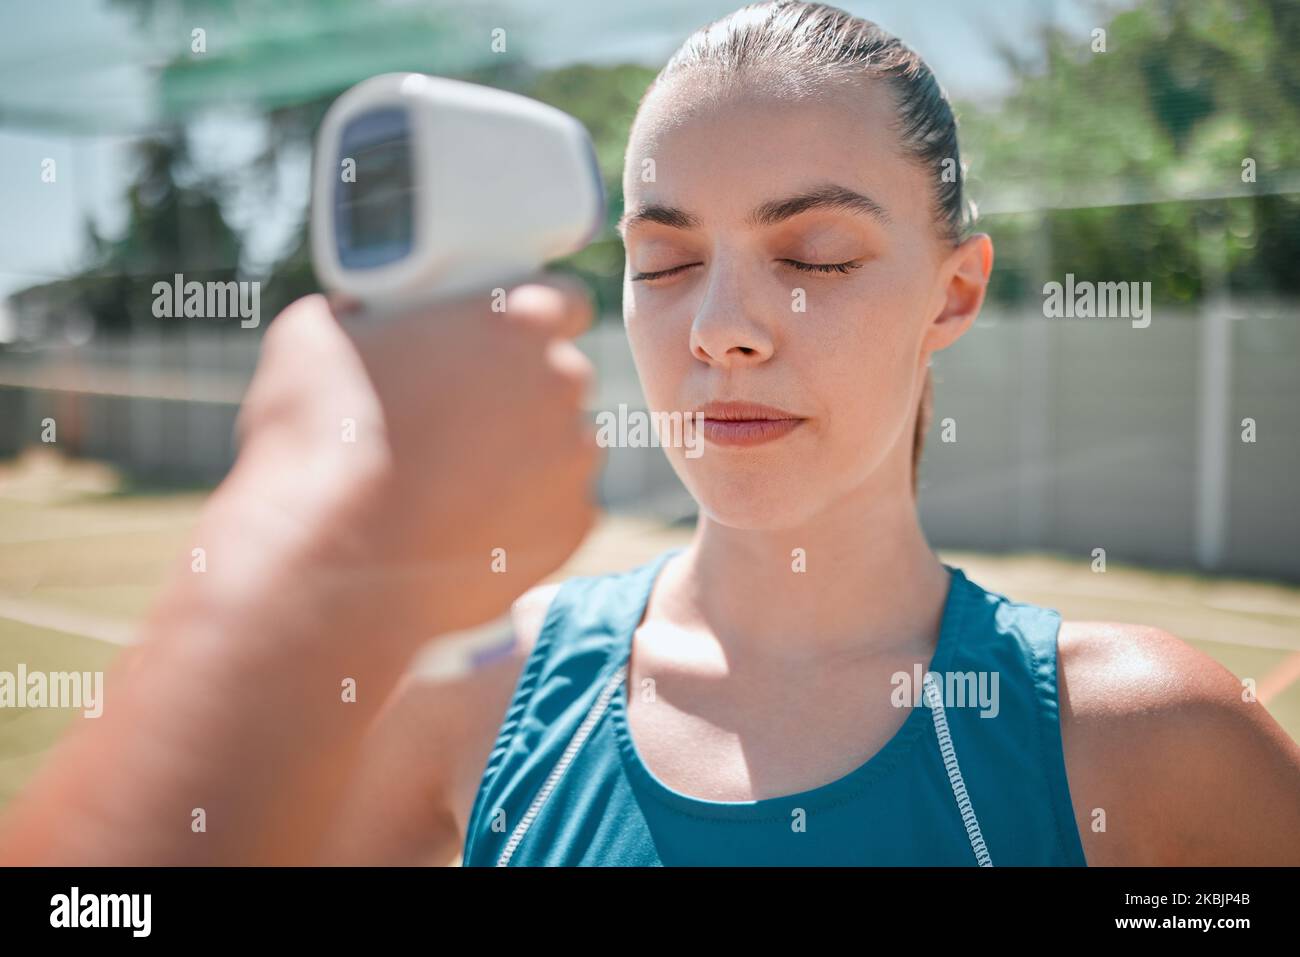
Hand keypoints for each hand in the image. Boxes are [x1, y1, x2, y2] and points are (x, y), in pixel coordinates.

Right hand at [226, 278, 599, 643]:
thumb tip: (362, 316)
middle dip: (523, 389)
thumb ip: (367, 312)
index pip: (565, 299)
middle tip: (461, 413)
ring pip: (563, 446)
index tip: (512, 334)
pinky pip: (556, 509)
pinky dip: (524, 514)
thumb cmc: (319, 440)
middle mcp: (561, 387)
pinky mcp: (569, 529)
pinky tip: (466, 523)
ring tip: (455, 479)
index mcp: (516, 322)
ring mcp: (571, 462)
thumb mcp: (316, 335)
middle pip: (561, 377)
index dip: (538, 314)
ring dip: (527, 453)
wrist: (329, 565)